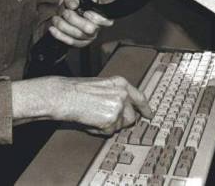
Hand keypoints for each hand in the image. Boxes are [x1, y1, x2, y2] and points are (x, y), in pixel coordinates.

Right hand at [11, 75, 152, 134]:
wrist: (65, 96)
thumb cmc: (78, 91)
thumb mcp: (102, 86)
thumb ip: (116, 94)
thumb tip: (125, 109)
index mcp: (121, 83)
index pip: (139, 97)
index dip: (145, 108)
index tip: (149, 115)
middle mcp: (123, 94)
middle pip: (131, 117)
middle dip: (120, 121)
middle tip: (104, 117)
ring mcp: (118, 107)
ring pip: (121, 126)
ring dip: (110, 125)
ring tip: (95, 115)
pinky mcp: (111, 120)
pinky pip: (109, 132)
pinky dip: (100, 130)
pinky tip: (91, 120)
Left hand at [49, 0, 112, 47]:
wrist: (67, 16)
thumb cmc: (74, 6)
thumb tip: (73, 5)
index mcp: (101, 16)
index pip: (105, 20)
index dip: (95, 17)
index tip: (86, 12)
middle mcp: (97, 29)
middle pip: (89, 28)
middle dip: (74, 19)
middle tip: (65, 12)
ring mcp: (89, 38)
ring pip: (78, 35)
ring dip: (63, 26)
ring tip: (56, 18)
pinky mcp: (80, 44)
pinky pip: (70, 42)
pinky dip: (59, 35)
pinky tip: (53, 28)